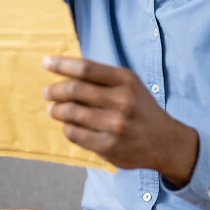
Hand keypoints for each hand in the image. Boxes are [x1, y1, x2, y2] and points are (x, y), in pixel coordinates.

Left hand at [42, 56, 198, 186]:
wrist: (164, 141)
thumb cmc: (139, 107)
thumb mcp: (128, 84)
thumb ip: (101, 76)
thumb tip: (63, 68)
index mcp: (125, 80)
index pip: (86, 68)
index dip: (61, 64)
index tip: (45, 63)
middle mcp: (122, 100)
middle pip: (75, 89)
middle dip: (54, 90)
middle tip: (47, 92)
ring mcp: (115, 124)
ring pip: (71, 112)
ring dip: (56, 110)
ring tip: (54, 109)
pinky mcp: (109, 145)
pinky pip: (75, 133)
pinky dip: (66, 127)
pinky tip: (68, 125)